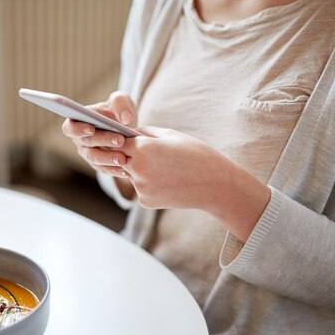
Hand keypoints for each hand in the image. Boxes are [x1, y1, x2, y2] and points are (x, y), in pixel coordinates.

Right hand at [61, 91, 135, 177]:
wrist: (129, 129)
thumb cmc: (119, 111)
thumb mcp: (121, 101)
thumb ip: (120, 102)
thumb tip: (125, 118)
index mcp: (78, 121)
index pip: (70, 127)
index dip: (78, 129)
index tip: (91, 128)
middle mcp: (80, 140)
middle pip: (86, 143)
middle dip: (103, 141)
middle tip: (120, 140)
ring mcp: (89, 154)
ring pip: (94, 159)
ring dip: (108, 159)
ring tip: (123, 158)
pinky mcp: (100, 165)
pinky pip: (105, 169)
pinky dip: (116, 170)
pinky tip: (127, 170)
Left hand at [120, 127, 270, 241]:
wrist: (214, 184)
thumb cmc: (195, 154)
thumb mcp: (171, 135)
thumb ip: (146, 133)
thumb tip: (130, 133)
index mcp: (142, 148)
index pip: (120, 141)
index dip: (125, 140)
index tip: (130, 140)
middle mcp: (136, 168)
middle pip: (123, 159)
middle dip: (132, 156)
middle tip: (153, 156)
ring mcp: (140, 187)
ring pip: (133, 175)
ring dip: (143, 172)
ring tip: (166, 170)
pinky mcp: (145, 201)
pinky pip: (142, 189)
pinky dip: (151, 186)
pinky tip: (169, 183)